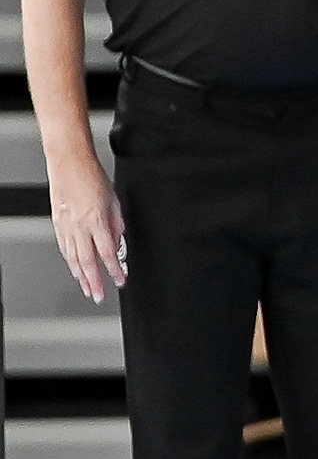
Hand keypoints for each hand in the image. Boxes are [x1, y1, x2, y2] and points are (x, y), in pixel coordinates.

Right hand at [48, 152, 124, 302]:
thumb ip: (117, 222)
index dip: (114, 270)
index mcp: (96, 220)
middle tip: (98, 296)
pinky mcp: (57, 223)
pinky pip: (64, 247)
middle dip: (94, 282)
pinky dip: (70, 261)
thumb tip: (118, 239)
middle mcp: (80, 226)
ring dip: (80, 276)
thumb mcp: (113, 198)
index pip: (108, 253)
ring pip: (72, 258)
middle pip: (87, 262)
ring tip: (87, 288)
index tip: (120, 280)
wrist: (69, 162)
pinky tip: (74, 268)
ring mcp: (66, 226)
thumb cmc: (92, 175)